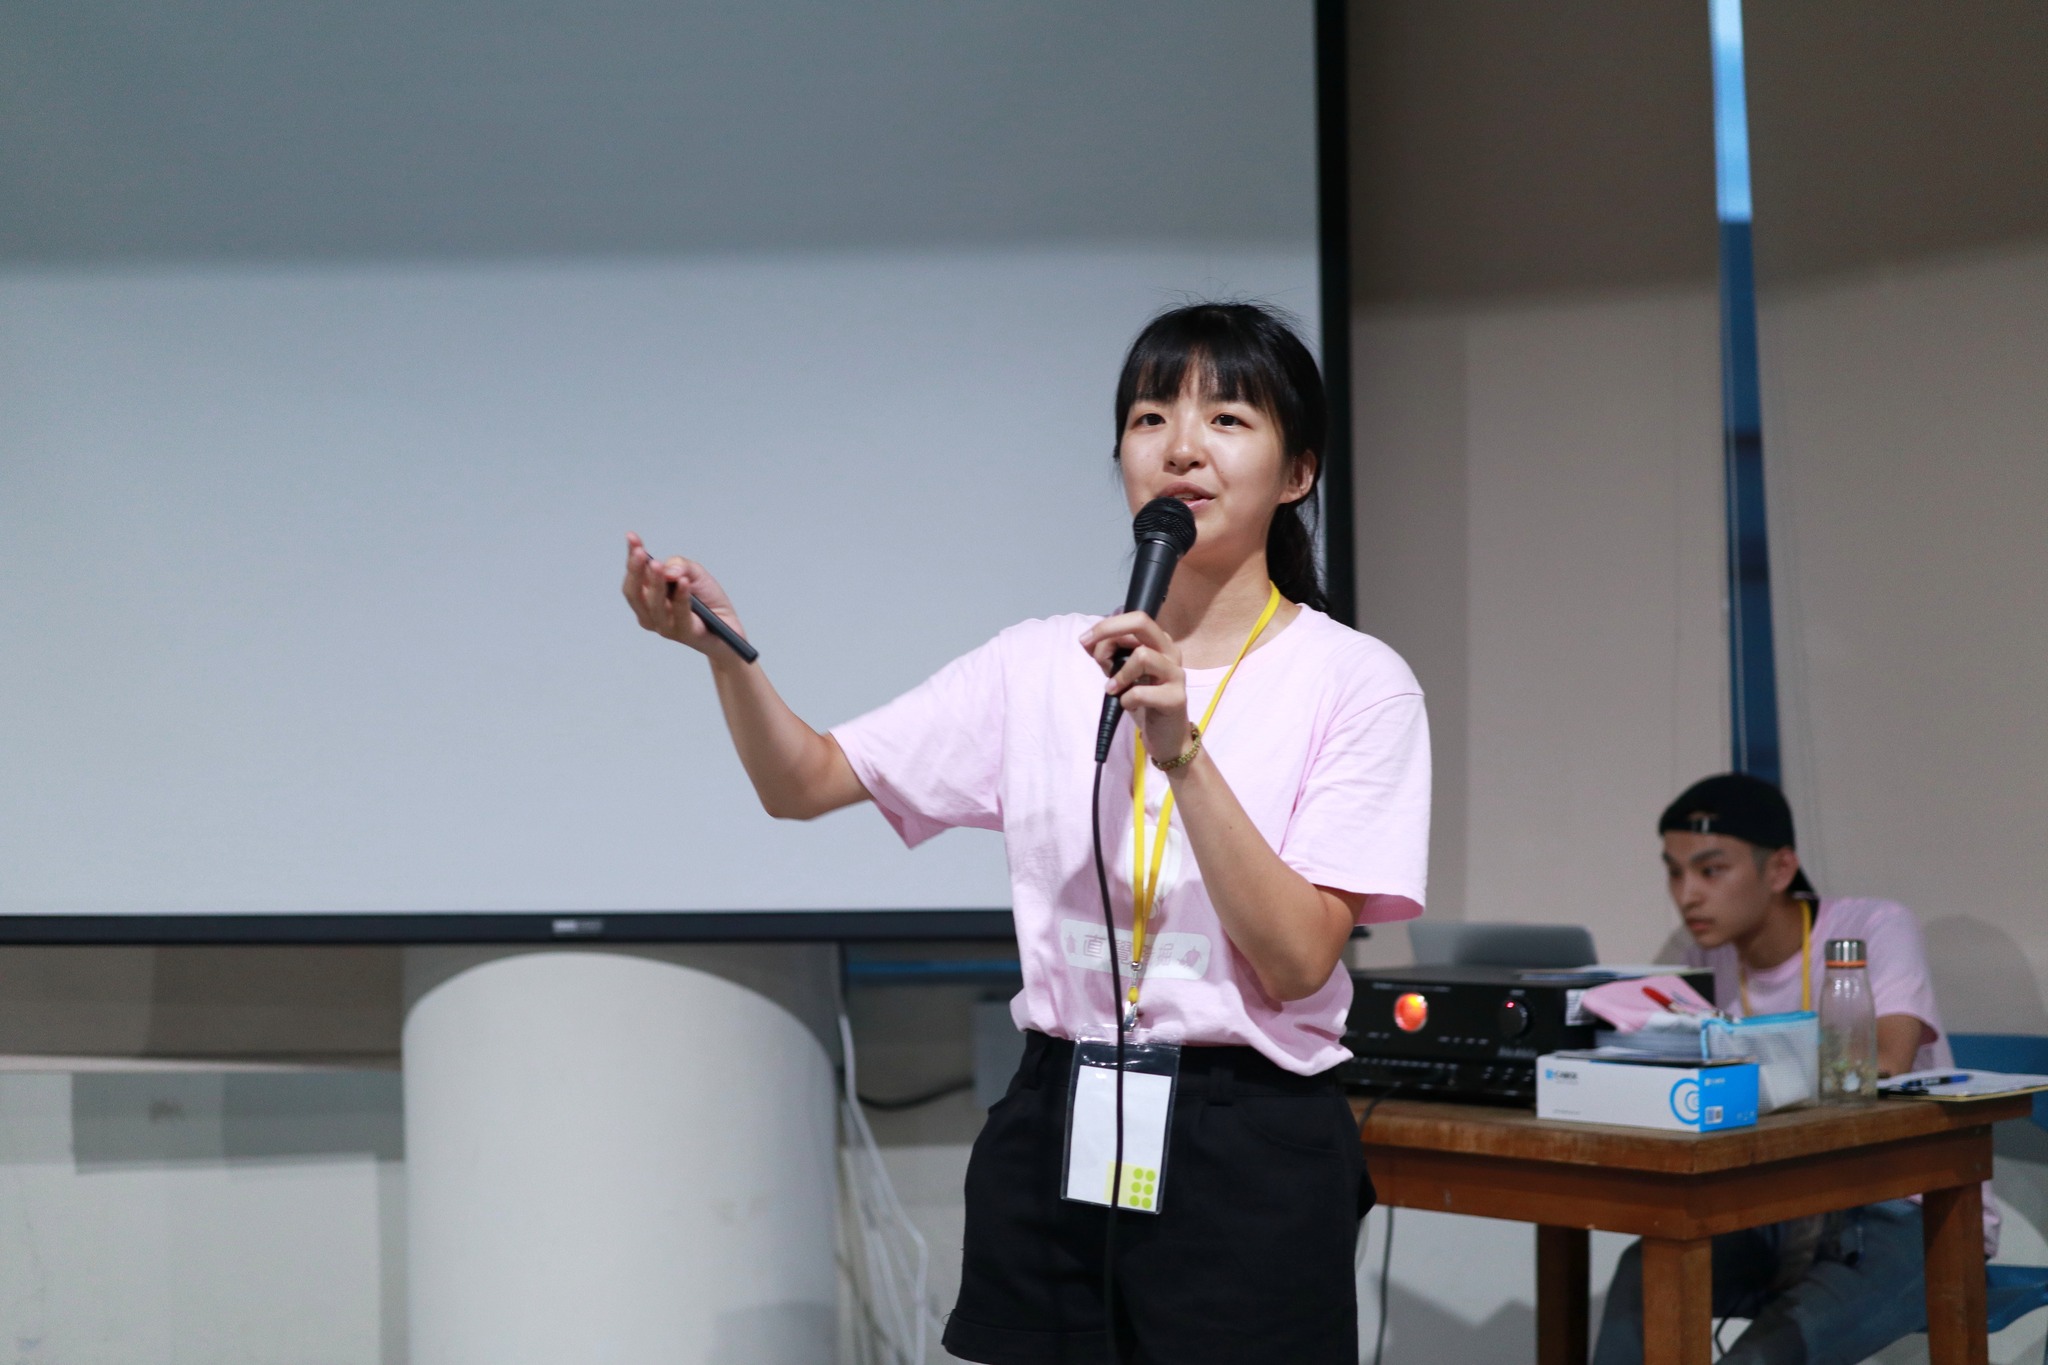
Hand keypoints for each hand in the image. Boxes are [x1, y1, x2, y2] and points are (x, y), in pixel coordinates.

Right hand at [622, 532, 746, 659]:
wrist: (730, 626)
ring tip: (658, 566)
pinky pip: (680, 615)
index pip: (633, 578)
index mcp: (648, 598)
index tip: (632, 538)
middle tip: (640, 552)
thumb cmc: (707, 600)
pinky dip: (681, 597)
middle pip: (635, 594)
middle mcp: (651, 614)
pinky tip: (683, 582)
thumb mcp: (694, 573)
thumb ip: (680, 565)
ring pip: (655, 606)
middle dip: (636, 571)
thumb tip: (668, 570)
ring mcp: (666, 627)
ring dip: (656, 583)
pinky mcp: (685, 634)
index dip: (631, 559)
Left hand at [1082, 612, 1193, 767]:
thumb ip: (1108, 656)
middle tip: (1094, 653)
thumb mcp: (1121, 674)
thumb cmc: (1144, 702)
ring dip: (1119, 673)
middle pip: (1141, 623)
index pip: (1134, 619)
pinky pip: (1141, 692)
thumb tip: (1087, 641)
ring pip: (1142, 656)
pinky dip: (1126, 699)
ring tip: (1113, 689)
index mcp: (1158, 643)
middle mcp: (1170, 652)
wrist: (1166, 737)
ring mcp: (1176, 674)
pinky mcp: (1176, 698)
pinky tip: (1127, 705)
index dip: (1106, 626)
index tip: (1085, 640)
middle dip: (1109, 631)